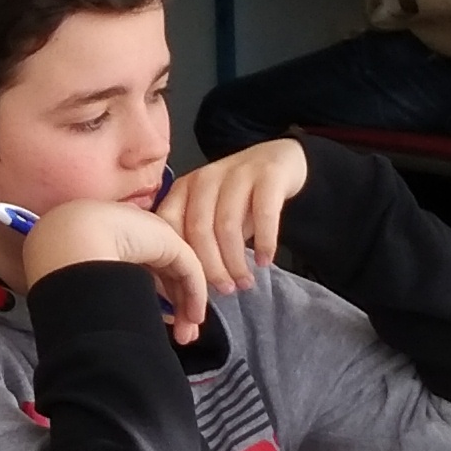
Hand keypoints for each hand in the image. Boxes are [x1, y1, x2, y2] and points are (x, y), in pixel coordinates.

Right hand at [23, 197, 215, 343]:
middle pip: (159, 269)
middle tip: (180, 335)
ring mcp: (147, 231)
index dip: (147, 296)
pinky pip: (186, 268)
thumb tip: (113, 318)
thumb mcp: (80, 281)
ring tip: (186, 335)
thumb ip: (100, 290)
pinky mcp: (166, 239)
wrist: (65, 248)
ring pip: (175, 270)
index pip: (133, 266)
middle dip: (173, 304)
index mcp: (99, 234)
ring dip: (184, 305)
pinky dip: (193, 294)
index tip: (155, 324)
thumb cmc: (60, 270)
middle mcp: (127, 230)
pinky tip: (193, 318)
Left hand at [160, 140, 304, 299]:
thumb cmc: (239, 195)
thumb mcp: (211, 212)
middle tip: (224, 290)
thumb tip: (187, 289)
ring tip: (244, 282)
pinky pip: (264, 213)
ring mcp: (237, 173)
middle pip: (199, 229)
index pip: (170, 226)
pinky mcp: (269, 175)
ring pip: (228, 224)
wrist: (279, 159)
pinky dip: (264, 241)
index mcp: (184, 188)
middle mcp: (206, 178)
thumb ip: (197, 240)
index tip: (190, 287)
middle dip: (210, 267)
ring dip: (235, 260)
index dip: (179, 260)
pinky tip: (264, 261)